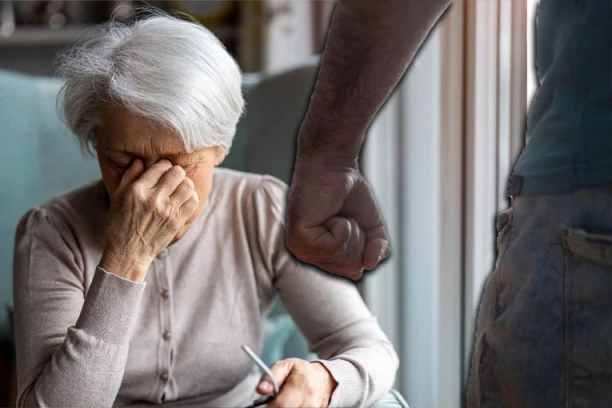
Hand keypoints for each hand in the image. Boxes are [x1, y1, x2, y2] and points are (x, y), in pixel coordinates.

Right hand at [99, 159, 198, 280]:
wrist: (128, 253)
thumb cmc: (119, 224)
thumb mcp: (117, 198)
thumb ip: (129, 177)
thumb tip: (139, 160)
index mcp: (137, 191)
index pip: (160, 166)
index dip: (164, 165)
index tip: (163, 169)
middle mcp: (153, 199)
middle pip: (177, 173)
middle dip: (176, 172)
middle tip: (173, 177)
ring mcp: (167, 211)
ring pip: (188, 185)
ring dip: (185, 183)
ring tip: (179, 188)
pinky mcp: (176, 222)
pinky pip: (193, 202)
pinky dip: (191, 197)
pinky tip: (183, 199)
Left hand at [255, 359, 336, 407]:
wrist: (322, 381)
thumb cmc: (301, 373)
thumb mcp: (285, 366)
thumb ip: (271, 376)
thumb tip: (260, 390)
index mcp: (301, 386)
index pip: (281, 405)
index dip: (267, 406)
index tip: (260, 402)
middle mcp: (309, 402)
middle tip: (269, 401)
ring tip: (280, 401)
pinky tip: (286, 405)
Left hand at [286, 157, 389, 279]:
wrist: (333, 166)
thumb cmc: (348, 193)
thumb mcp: (372, 226)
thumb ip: (378, 249)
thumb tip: (370, 264)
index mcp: (324, 257)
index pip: (355, 272)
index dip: (364, 246)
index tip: (352, 221)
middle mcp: (310, 256)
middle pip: (351, 269)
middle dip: (358, 239)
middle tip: (344, 216)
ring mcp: (301, 250)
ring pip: (341, 259)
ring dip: (348, 230)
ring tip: (334, 214)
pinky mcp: (297, 240)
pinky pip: (332, 247)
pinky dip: (339, 227)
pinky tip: (326, 214)